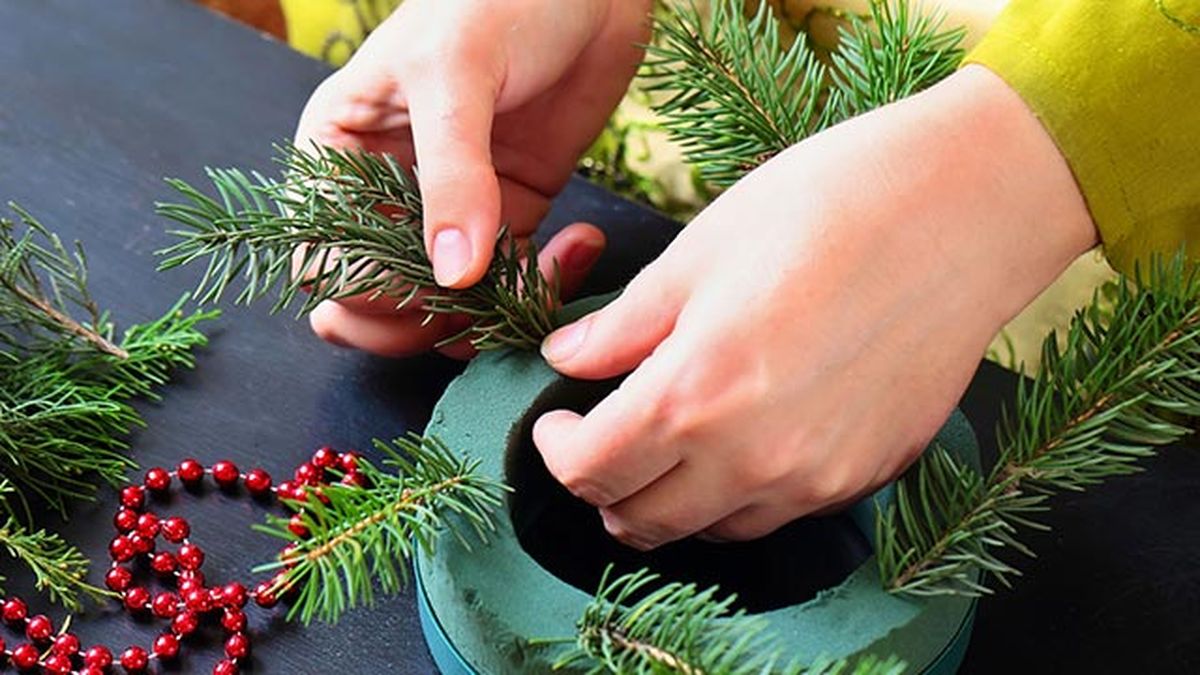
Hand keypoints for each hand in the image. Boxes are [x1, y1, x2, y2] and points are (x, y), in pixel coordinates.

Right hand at [294, 0, 651, 357]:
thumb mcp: (457, 75)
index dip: (362, 291)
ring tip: (538, 275)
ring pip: (444, 303)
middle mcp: (386, 188)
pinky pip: (510, 282)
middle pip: (375, 299)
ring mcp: (451, 208)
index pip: (322, 256)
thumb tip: (451, 273)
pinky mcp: (512, 214)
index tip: (422, 283)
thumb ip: (452, 176)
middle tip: (476, 306)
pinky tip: (578, 244)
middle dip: (424, 319)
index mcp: (340, 149)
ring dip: (490, 312)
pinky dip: (542, 286)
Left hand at [533, 65, 1099, 548]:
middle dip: (603, 486)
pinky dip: (739, 496)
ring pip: (709, 531)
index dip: (557, 450)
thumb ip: (622, 325)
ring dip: (670, 500)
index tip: (557, 423)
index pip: (590, 468)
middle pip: (641, 520)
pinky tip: (742, 442)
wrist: (962, 210)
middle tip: (602, 440)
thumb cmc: (824, 207)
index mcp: (693, 393)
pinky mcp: (865, 476)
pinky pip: (777, 515)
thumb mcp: (697, 253)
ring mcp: (815, 477)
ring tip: (670, 444)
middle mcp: (751, 457)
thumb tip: (567, 358)